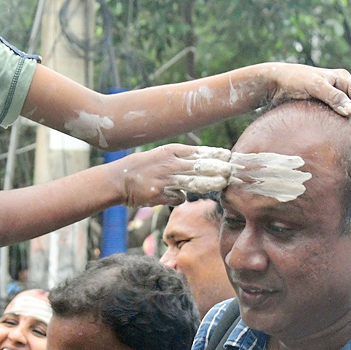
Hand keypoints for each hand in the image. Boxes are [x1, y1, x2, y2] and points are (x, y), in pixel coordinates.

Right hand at [117, 144, 231, 208]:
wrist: (119, 179)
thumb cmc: (142, 166)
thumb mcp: (161, 155)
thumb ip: (180, 158)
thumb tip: (203, 162)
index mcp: (170, 151)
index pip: (198, 152)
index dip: (215, 154)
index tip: (229, 156)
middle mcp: (169, 164)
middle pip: (199, 166)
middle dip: (217, 168)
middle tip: (231, 171)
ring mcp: (165, 180)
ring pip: (193, 182)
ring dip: (209, 183)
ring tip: (222, 184)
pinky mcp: (159, 195)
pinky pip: (177, 197)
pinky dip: (181, 197)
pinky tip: (179, 196)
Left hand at [263, 63, 350, 122]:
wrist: (274, 83)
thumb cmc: (294, 80)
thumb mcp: (314, 86)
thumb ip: (333, 97)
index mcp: (343, 79)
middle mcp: (341, 87)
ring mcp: (332, 98)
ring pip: (349, 113)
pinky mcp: (323, 107)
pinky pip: (337, 118)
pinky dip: (343, 127)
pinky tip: (345, 140)